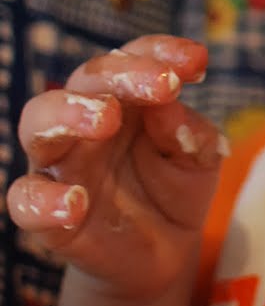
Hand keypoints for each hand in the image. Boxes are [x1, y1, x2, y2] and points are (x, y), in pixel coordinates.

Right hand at [8, 36, 224, 303]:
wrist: (164, 253)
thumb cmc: (176, 189)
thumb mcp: (198, 159)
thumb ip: (188, 133)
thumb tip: (169, 106)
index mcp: (126, 97)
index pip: (134, 58)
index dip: (161, 52)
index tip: (196, 61)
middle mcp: (86, 119)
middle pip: (86, 80)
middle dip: (121, 75)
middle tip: (160, 85)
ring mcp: (62, 164)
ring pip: (38, 122)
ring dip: (68, 113)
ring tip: (105, 120)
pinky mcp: (46, 213)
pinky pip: (24, 199)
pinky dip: (43, 200)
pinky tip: (75, 204)